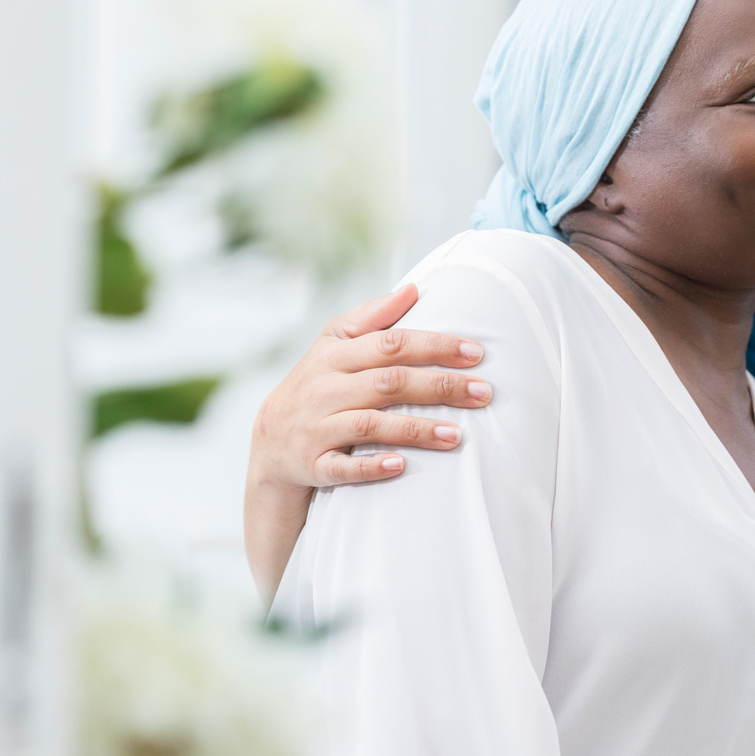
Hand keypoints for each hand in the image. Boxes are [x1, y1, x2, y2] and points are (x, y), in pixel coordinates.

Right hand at [244, 286, 492, 603]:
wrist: (270, 443)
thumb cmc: (318, 384)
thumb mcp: (334, 345)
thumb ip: (372, 318)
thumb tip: (413, 288)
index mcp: (333, 355)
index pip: (390, 344)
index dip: (434, 346)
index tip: (476, 353)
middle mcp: (324, 389)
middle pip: (388, 383)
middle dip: (440, 386)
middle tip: (484, 393)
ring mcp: (316, 428)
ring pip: (370, 425)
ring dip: (416, 430)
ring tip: (458, 435)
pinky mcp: (313, 464)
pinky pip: (342, 467)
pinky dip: (371, 466)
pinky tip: (401, 466)